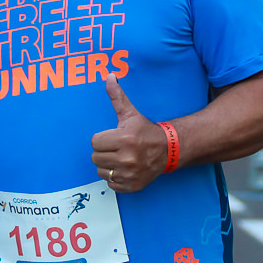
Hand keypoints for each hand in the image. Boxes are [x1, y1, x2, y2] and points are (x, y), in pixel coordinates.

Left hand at [90, 77, 165, 192]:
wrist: (167, 150)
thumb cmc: (145, 130)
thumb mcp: (131, 113)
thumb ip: (117, 96)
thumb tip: (109, 76)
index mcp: (124, 139)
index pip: (95, 142)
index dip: (103, 138)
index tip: (114, 137)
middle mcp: (127, 158)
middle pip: (96, 158)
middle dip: (105, 152)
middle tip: (117, 148)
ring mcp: (130, 174)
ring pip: (101, 171)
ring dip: (108, 165)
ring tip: (121, 158)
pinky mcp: (132, 186)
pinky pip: (111, 184)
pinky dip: (116, 178)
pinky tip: (125, 169)